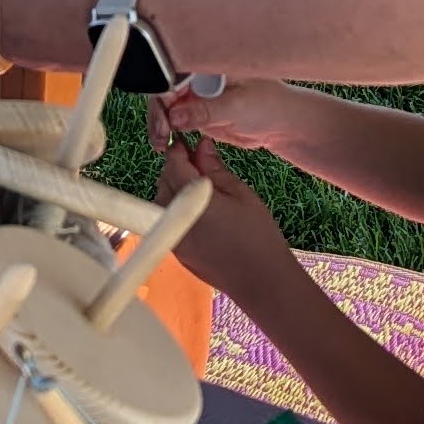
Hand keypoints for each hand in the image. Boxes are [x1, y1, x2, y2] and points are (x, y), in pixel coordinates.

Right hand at [144, 75, 302, 160]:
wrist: (282, 124)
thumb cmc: (270, 104)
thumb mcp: (237, 106)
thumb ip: (204, 110)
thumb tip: (174, 115)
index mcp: (208, 63)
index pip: (174, 70)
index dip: (164, 89)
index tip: (165, 110)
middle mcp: (198, 76)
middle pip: (164, 88)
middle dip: (159, 111)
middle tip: (162, 133)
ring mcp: (195, 94)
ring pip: (165, 106)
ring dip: (159, 123)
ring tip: (162, 142)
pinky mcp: (196, 112)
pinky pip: (173, 120)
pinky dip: (166, 130)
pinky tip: (164, 143)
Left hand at [148, 135, 299, 307]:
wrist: (261, 281)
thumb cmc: (258, 236)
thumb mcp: (240, 193)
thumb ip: (214, 168)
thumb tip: (201, 146)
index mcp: (191, 199)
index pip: (173, 164)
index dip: (179, 150)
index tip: (190, 142)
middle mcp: (174, 218)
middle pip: (163, 182)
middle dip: (177, 168)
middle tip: (200, 161)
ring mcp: (172, 237)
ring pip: (162, 200)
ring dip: (175, 188)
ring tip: (202, 186)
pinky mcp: (176, 251)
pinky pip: (168, 219)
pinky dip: (178, 208)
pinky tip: (201, 208)